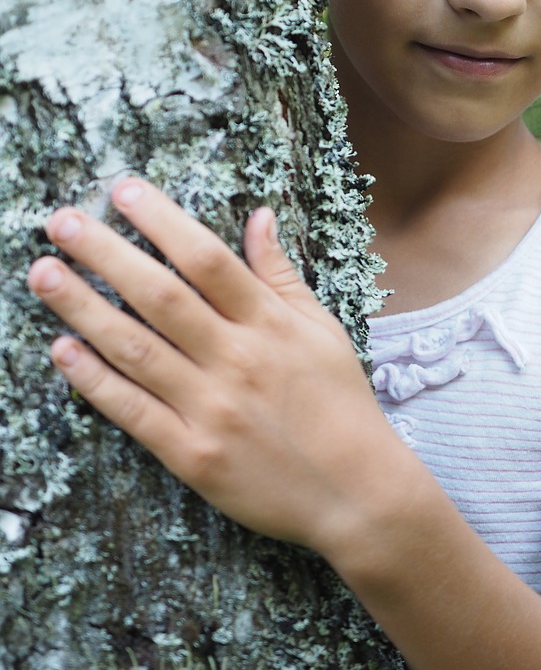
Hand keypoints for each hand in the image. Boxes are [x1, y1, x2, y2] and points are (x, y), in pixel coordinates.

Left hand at [28, 179, 396, 556]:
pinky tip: (63, 350)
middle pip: (161, 297)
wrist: (356, 492)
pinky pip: (134, 412)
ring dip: (85, 309)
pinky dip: (95, 381)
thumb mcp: (322, 328)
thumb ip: (281, 274)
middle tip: (62, 221)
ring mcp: (212, 409)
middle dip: (107, 254)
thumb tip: (260, 215)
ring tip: (44, 273)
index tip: (124, 190)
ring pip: (137, 349)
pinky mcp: (193, 456)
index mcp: (270, 324)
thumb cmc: (340, 402)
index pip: (207, 258)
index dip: (162, 220)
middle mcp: (237, 360)